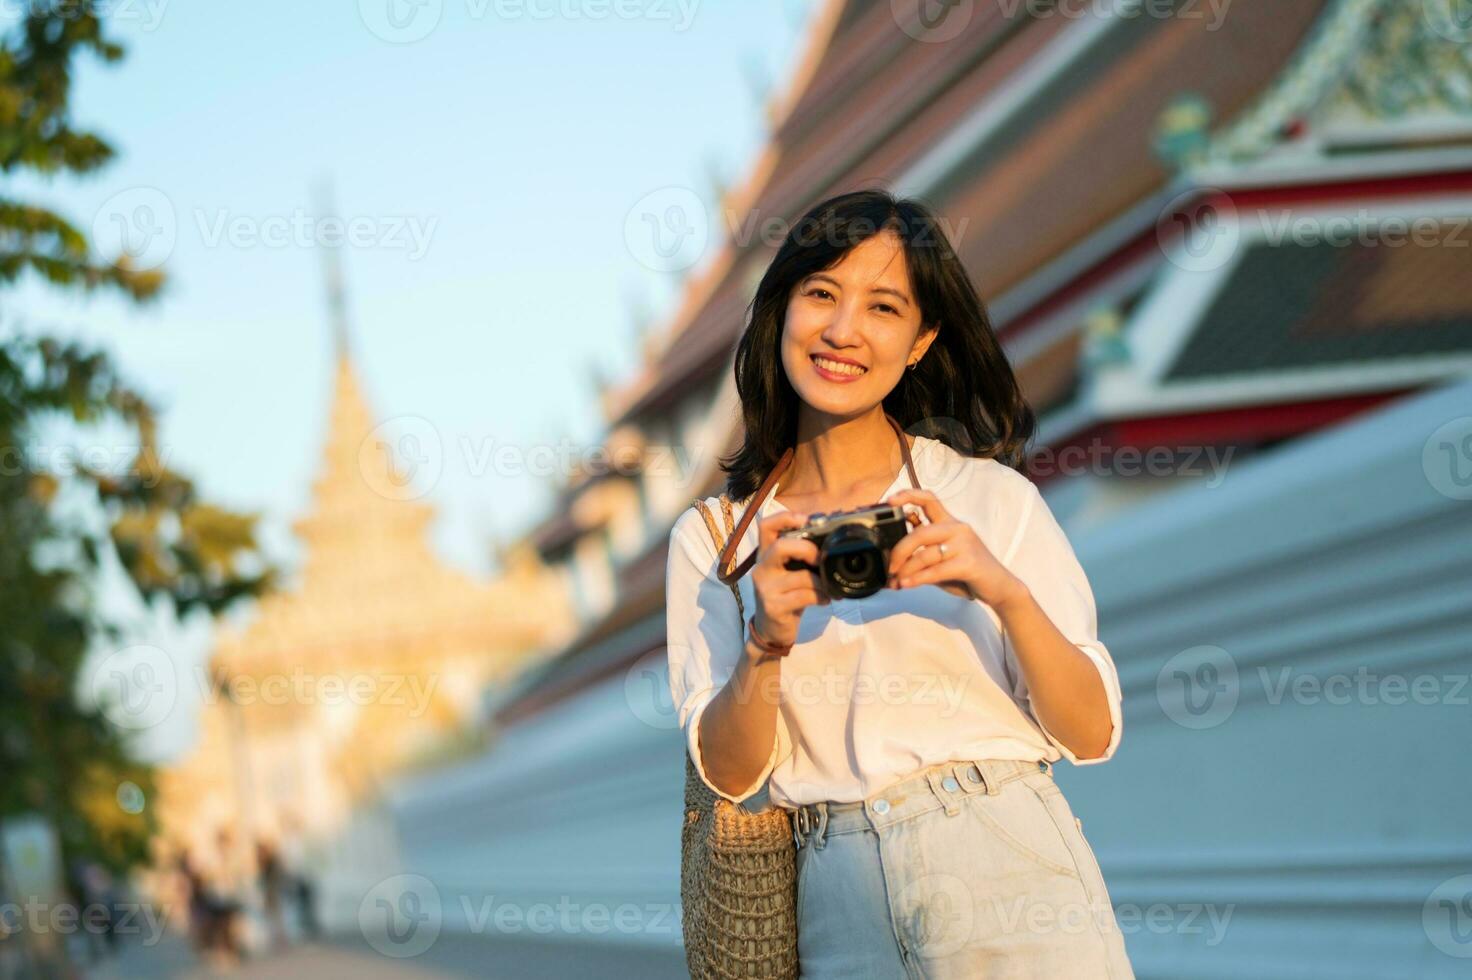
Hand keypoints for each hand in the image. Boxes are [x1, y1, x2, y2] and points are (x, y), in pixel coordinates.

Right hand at [750, 510, 829, 648]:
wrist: (771, 630)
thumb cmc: (785, 595)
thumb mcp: (789, 572)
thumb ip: (800, 557)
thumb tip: (829, 541)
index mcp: (765, 555)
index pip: (765, 527)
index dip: (785, 518)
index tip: (805, 520)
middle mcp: (761, 569)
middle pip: (780, 546)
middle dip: (807, 549)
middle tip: (819, 559)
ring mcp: (766, 588)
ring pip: (800, 576)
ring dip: (821, 582)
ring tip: (829, 588)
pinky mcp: (774, 607)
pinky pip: (805, 596)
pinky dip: (821, 597)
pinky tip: (824, 600)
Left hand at [884, 489, 1022, 606]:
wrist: (999, 587)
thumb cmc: (967, 572)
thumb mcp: (943, 558)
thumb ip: (922, 552)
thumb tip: (891, 558)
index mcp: (950, 523)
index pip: (929, 499)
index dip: (908, 496)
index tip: (889, 501)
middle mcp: (958, 529)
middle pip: (920, 533)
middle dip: (899, 551)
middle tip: (889, 567)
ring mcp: (965, 545)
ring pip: (925, 555)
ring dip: (906, 570)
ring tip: (896, 581)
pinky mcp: (969, 563)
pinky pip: (936, 570)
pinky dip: (918, 579)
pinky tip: (907, 584)